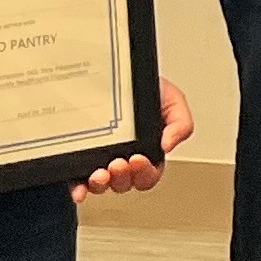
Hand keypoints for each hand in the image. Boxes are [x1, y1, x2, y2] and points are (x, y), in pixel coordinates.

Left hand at [75, 80, 194, 198]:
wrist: (122, 71)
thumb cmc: (146, 87)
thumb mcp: (173, 100)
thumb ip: (181, 123)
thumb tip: (169, 145)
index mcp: (149, 151)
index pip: (149, 174)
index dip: (144, 172)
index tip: (138, 158)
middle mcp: (125, 158)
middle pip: (125, 183)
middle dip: (123, 177)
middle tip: (118, 163)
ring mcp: (101, 159)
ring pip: (103, 184)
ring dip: (102, 184)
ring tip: (100, 174)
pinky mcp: (81, 158)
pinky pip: (79, 179)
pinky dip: (79, 188)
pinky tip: (80, 189)